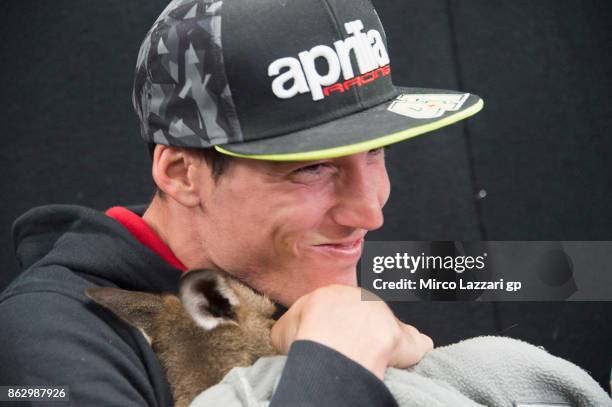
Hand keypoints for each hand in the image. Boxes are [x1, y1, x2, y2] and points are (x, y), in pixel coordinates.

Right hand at [270, 285, 432, 379]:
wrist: (334, 342)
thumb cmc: (307, 333)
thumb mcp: (284, 328)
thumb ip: (292, 326)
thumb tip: (293, 333)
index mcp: (334, 294)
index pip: (336, 307)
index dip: (332, 324)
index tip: (329, 339)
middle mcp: (364, 300)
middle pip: (363, 315)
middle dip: (358, 330)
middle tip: (348, 351)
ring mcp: (386, 318)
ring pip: (387, 327)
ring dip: (382, 341)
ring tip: (373, 359)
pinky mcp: (406, 340)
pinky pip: (416, 344)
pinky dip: (414, 350)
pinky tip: (410, 356)